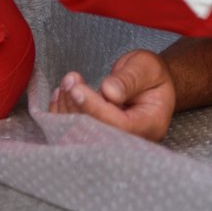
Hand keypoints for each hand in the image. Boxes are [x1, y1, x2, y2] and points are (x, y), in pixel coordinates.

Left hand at [49, 50, 175, 141]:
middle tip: (70, 80)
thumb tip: (109, 91)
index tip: (78, 89)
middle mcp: (131, 140)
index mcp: (150, 124)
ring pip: (82, 134)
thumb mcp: (146, 68)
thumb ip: (130, 79)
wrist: (148, 84)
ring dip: (68, 108)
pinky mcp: (96, 137)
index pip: (119, 124)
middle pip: (97, 133)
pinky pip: (74, 132)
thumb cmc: (150, 75)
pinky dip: (62, 113)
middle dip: (77, 107)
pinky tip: (61, 95)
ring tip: (68, 81)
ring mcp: (112, 142)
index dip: (95, 108)